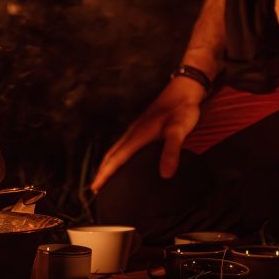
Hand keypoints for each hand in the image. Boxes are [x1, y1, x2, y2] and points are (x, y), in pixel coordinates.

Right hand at [90, 77, 203, 192]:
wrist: (184, 90)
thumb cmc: (182, 110)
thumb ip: (171, 151)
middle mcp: (132, 133)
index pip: (116, 159)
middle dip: (101, 171)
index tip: (95, 188)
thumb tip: (165, 175)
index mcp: (138, 136)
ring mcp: (135, 130)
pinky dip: (115, 156)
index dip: (105, 174)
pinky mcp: (140, 128)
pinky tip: (121, 160)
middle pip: (110, 155)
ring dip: (107, 164)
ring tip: (103, 177)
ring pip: (114, 150)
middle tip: (95, 188)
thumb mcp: (179, 130)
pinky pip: (121, 145)